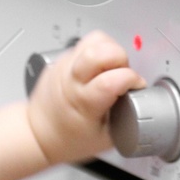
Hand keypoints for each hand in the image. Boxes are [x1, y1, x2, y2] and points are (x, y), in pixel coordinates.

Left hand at [26, 33, 143, 168]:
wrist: (38, 133)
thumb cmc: (68, 139)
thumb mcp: (104, 139)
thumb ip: (126, 119)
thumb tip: (142, 103)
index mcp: (83, 102)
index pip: (113, 79)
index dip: (131, 80)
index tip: (135, 87)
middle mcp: (72, 79)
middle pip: (102, 51)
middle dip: (121, 59)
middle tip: (121, 74)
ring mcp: (66, 65)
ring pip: (95, 39)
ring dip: (110, 50)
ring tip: (111, 68)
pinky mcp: (63, 58)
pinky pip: (86, 42)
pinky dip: (99, 50)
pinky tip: (99, 68)